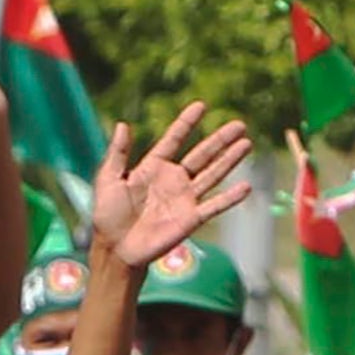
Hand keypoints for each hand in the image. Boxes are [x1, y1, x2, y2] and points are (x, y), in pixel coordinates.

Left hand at [85, 109, 257, 274]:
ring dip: (230, 160)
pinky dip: (231, 198)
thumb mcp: (108, 179)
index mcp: (153, 167)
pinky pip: (214, 206)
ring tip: (247, 143)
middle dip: (220, 139)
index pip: (174, 140)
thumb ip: (118, 153)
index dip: (187, 123)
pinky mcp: (191, 218)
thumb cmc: (108, 215)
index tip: (201, 105)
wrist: (116, 249)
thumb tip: (122, 124)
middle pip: (202, 154)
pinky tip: (246, 186)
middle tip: (239, 125)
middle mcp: (173, 180)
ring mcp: (184, 199)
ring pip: (213, 174)